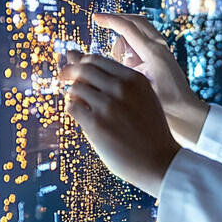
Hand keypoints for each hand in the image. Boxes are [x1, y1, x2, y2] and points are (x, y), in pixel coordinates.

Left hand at [61, 50, 179, 196]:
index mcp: (135, 79)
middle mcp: (121, 87)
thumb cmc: (149, 131)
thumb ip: (117, 81)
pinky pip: (72, 107)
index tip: (74, 69)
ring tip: (79, 104)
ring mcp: (108, 104)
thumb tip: (83, 61)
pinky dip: (72, 109)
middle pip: (83, 69)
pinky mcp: (96, 123)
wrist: (159, 161)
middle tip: (62, 78)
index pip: (97, 60)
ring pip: (76, 88)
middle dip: (68, 72)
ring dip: (72, 95)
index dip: (81, 63)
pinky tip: (81, 117)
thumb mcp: (143, 98)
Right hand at [94, 13, 209, 145]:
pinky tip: (125, 56)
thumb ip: (124, 71)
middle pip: (136, 21)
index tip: (96, 17)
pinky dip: (132, 39)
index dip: (110, 20)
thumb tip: (105, 61)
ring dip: (125, 31)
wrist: (186, 111)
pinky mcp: (162, 54)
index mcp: (153, 52)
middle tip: (100, 20)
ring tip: (116, 52)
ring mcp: (163, 49)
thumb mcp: (139, 87)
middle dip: (118, 18)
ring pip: (140, 28)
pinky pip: (144, 38)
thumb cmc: (165, 103)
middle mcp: (160, 46)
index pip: (128, 28)